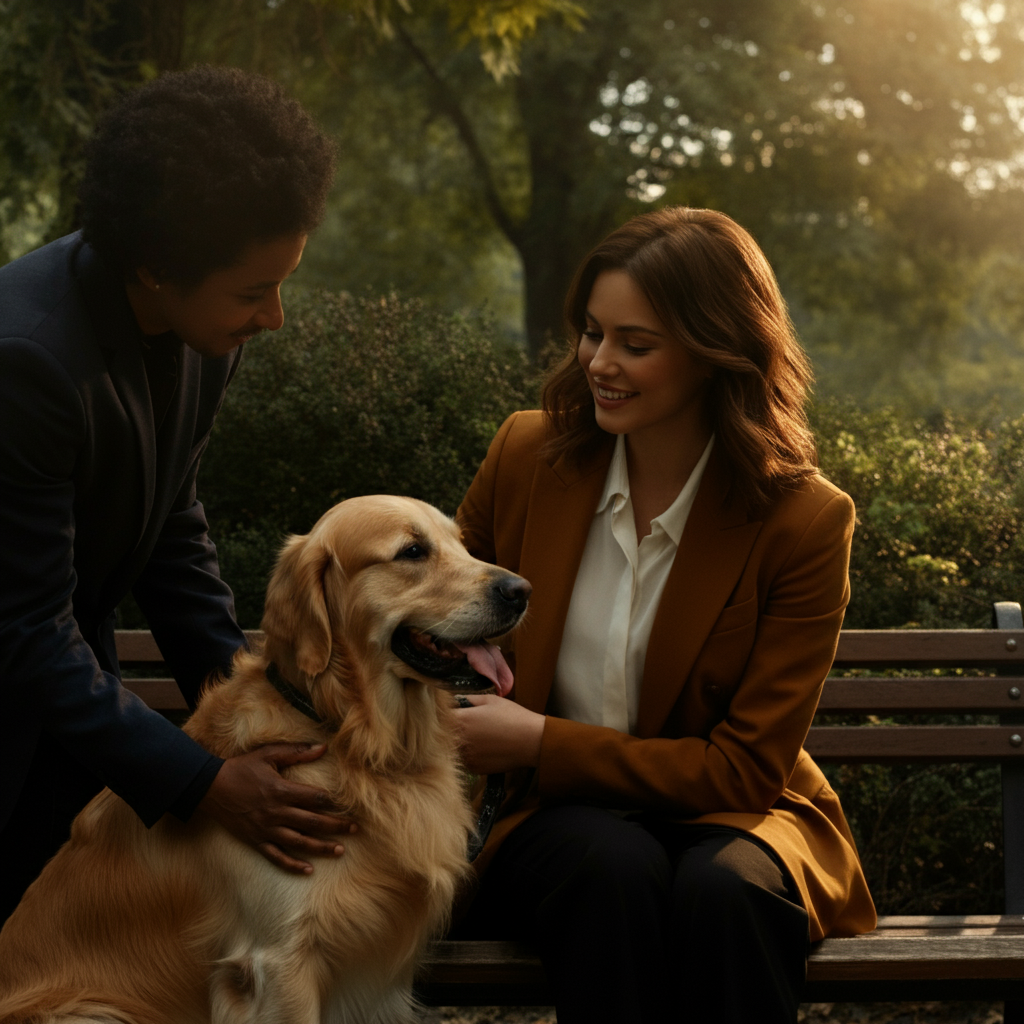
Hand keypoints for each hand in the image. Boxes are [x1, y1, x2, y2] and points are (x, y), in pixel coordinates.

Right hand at [199, 743, 355, 874]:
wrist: (211, 788)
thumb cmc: (242, 768)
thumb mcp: (268, 754)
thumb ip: (297, 752)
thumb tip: (323, 747)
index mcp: (281, 790)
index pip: (315, 798)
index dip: (333, 802)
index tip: (349, 804)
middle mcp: (276, 813)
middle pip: (313, 822)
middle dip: (336, 826)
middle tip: (355, 829)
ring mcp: (266, 829)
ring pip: (299, 842)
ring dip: (321, 847)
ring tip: (340, 850)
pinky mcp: (256, 841)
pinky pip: (276, 856)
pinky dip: (293, 865)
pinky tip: (308, 870)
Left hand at [453, 694, 544, 774]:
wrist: (531, 741)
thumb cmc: (513, 717)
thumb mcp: (490, 700)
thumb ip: (468, 699)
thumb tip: (456, 700)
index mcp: (461, 719)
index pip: (440, 716)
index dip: (446, 713)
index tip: (454, 711)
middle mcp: (460, 740)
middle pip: (444, 735)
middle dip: (451, 729)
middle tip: (468, 724)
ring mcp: (466, 756)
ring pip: (453, 749)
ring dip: (460, 743)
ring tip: (479, 736)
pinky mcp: (474, 768)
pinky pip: (465, 760)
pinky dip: (470, 755)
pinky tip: (484, 748)